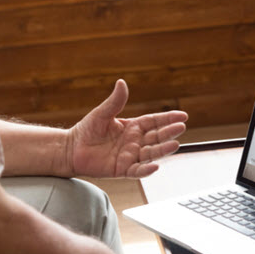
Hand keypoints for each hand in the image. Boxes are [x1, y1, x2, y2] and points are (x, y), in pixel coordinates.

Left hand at [67, 80, 187, 177]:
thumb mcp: (102, 113)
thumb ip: (115, 101)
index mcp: (132, 127)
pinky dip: (146, 170)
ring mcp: (130, 156)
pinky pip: (137, 170)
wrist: (72, 149)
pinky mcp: (122, 170)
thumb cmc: (87, 130)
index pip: (154, 121)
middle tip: (181, 127)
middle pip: (156, 137)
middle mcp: (135, 142)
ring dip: (163, 150)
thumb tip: (122, 82)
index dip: (168, 118)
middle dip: (169, 132)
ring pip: (151, 153)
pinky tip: (155, 166)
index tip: (182, 115)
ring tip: (175, 144)